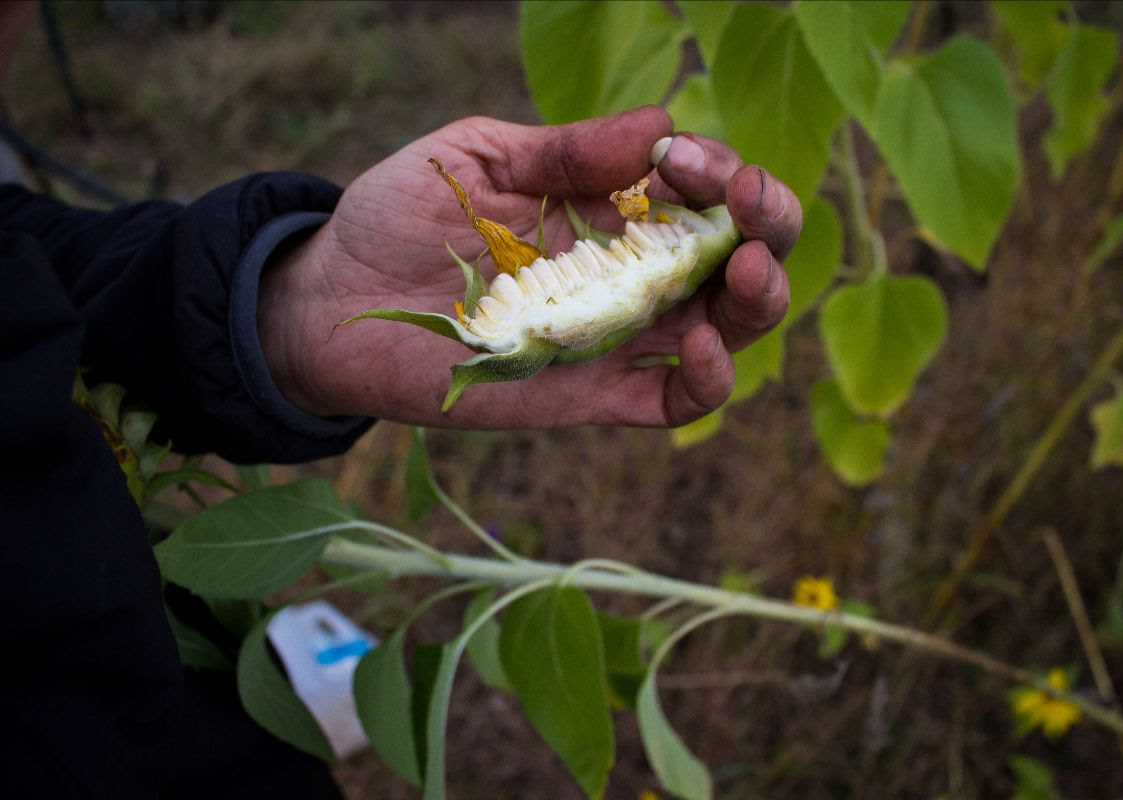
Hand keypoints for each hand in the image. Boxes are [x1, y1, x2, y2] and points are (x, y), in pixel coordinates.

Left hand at [259, 106, 800, 427]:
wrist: (335, 300)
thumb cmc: (404, 217)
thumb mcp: (480, 158)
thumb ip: (568, 151)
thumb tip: (663, 124)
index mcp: (615, 206)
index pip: (704, 188)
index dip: (719, 170)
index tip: (680, 158)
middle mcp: (632, 271)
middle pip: (737, 255)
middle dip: (766, 226)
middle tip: (749, 206)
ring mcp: (618, 336)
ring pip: (725, 328)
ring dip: (755, 299)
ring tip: (742, 269)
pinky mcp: (593, 395)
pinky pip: (671, 401)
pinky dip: (706, 380)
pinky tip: (699, 345)